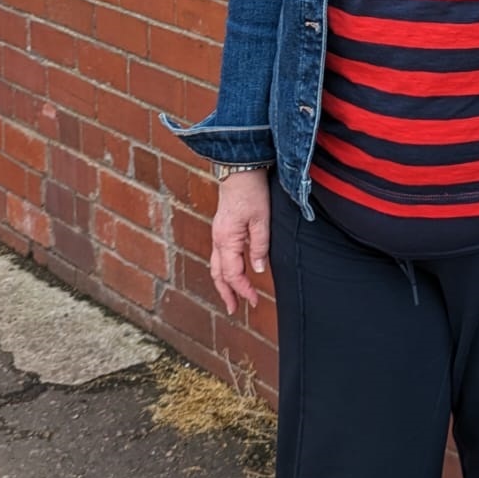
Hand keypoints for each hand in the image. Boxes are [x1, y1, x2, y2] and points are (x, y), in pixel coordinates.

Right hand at [210, 170, 271, 314]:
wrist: (240, 168)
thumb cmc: (252, 191)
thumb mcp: (261, 220)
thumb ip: (260, 246)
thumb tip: (258, 271)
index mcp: (226, 239)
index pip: (233, 274)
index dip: (243, 290)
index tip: (254, 302)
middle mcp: (218, 239)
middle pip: (218, 274)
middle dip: (226, 293)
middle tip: (234, 310)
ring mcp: (218, 233)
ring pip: (217, 265)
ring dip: (224, 282)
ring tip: (232, 296)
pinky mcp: (222, 227)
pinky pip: (220, 254)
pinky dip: (225, 268)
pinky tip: (234, 271)